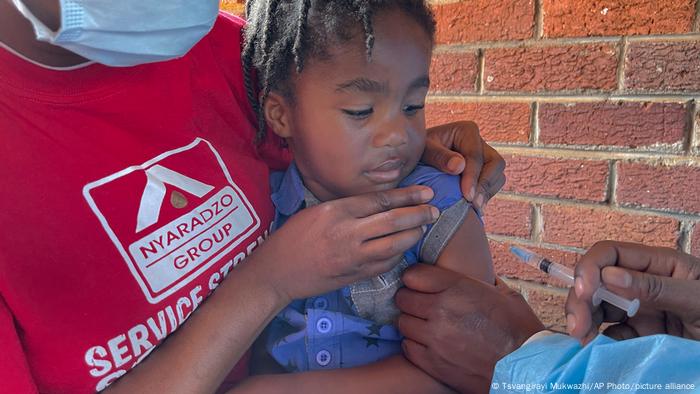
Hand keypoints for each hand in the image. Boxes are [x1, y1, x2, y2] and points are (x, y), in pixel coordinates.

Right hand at [253, 186, 438, 300]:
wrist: (277, 272)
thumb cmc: (292, 238)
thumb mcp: (315, 212)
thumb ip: (346, 208)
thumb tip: (377, 203)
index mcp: (337, 211)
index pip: (381, 200)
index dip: (407, 196)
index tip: (425, 192)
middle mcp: (347, 232)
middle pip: (393, 221)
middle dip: (418, 214)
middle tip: (434, 210)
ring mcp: (352, 257)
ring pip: (394, 244)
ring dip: (413, 236)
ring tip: (423, 228)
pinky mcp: (354, 276)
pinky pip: (384, 264)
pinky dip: (398, 254)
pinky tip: (403, 248)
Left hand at [395, 265, 543, 392]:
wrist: (526, 369)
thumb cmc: (520, 330)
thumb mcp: (504, 294)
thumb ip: (481, 281)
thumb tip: (475, 271)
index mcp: (458, 288)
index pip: (414, 275)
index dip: (415, 278)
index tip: (419, 283)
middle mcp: (442, 310)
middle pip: (403, 298)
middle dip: (410, 299)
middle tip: (421, 304)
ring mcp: (435, 337)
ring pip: (403, 322)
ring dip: (412, 322)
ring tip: (426, 325)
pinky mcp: (432, 362)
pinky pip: (408, 347)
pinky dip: (415, 344)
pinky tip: (428, 343)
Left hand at [423, 121, 505, 212]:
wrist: (418, 157)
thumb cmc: (419, 151)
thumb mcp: (424, 150)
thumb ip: (438, 156)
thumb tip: (459, 166)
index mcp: (467, 131)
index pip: (476, 155)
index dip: (473, 177)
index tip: (466, 195)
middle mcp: (480, 142)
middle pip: (495, 163)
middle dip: (486, 185)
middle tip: (474, 204)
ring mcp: (484, 157)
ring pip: (498, 175)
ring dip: (487, 192)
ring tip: (475, 208)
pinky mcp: (484, 171)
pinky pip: (493, 184)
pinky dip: (485, 195)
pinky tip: (475, 208)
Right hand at [566, 241, 699, 343]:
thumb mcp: (698, 299)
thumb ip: (656, 287)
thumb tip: (609, 277)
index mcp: (658, 264)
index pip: (611, 254)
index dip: (590, 268)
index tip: (584, 292)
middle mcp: (643, 283)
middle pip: (597, 281)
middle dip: (581, 299)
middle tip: (577, 326)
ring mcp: (640, 309)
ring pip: (598, 308)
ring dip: (584, 320)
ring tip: (583, 339)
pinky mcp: (641, 334)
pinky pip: (612, 334)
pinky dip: (599, 340)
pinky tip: (597, 348)